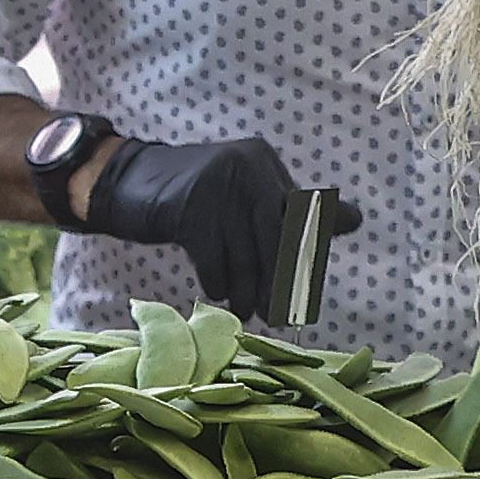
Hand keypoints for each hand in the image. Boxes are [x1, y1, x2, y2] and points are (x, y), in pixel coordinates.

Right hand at [82, 133, 354, 323]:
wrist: (124, 184)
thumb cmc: (193, 199)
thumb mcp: (245, 200)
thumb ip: (294, 212)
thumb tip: (356, 220)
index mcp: (264, 162)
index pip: (299, 220)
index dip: (301, 261)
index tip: (301, 296)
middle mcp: (246, 166)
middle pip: (277, 241)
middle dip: (278, 284)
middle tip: (276, 317)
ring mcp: (217, 184)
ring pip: (245, 256)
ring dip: (246, 291)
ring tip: (245, 308)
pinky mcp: (190, 207)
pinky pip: (214, 261)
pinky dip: (217, 282)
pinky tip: (215, 289)